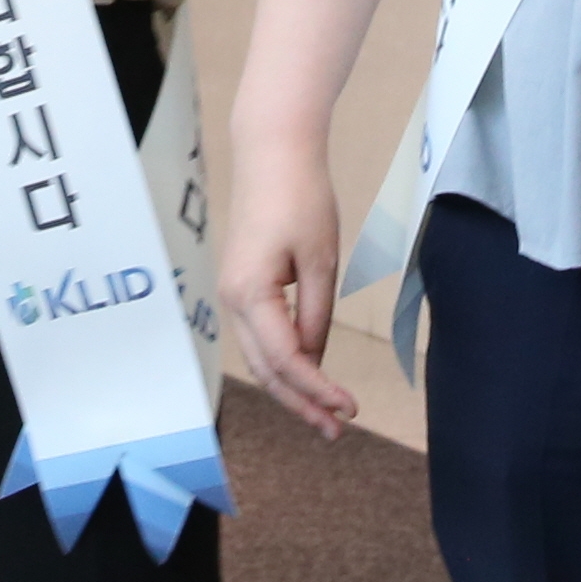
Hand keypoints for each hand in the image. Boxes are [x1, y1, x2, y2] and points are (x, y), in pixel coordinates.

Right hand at [217, 140, 357, 436]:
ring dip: (292, 386)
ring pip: (261, 357)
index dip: (317, 390)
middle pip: (266, 369)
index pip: (286, 360)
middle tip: (337, 429)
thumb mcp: (321, 259)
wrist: (272, 152)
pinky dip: (284, 360)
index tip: (348, 410)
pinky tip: (310, 371)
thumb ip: (317, 315)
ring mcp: (232, 294)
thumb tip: (315, 359)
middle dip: (301, 402)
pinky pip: (261, 336)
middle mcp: (232, 301)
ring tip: (327, 411)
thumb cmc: (300, 197)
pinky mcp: (241, 286)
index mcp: (249, 294)